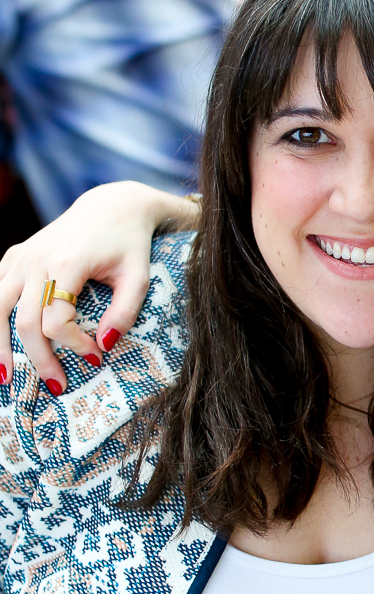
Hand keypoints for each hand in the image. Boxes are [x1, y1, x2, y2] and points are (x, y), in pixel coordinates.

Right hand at [0, 183, 198, 392]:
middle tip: (57, 386)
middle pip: (24, 322)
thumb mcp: (139, 277)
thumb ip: (125, 312)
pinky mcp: (14, 256)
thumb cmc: (128, 245)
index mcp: (67, 262)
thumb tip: (105, 345)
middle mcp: (36, 259)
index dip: (73, 345)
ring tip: (6, 378)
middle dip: (38, 359)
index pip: (57, 320)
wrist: (111, 207)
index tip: (96, 357)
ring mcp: (21, 257)